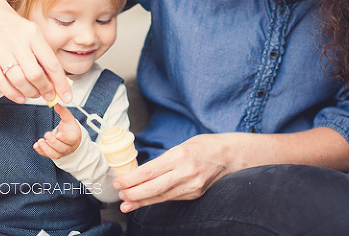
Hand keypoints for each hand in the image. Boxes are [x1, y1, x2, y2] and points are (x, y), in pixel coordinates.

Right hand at [0, 0, 71, 103]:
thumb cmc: (12, 25)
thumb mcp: (32, 32)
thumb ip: (42, 53)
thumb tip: (54, 79)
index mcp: (33, 35)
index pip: (52, 64)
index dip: (61, 84)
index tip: (66, 96)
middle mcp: (18, 43)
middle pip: (36, 75)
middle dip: (45, 90)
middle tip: (49, 96)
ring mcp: (1, 52)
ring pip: (19, 81)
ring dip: (30, 93)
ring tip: (35, 94)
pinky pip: (1, 83)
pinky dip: (12, 94)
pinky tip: (20, 97)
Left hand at [33, 104, 82, 158]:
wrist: (72, 139)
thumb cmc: (71, 129)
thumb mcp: (69, 119)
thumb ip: (63, 112)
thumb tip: (56, 103)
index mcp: (74, 138)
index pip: (70, 140)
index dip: (64, 138)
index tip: (58, 134)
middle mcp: (68, 147)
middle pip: (62, 147)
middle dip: (53, 142)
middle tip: (47, 134)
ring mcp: (61, 152)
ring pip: (54, 154)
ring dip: (46, 149)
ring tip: (40, 141)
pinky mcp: (53, 154)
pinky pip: (47, 155)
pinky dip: (41, 151)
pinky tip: (36, 145)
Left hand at [113, 134, 232, 211]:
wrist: (230, 156)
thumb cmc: (204, 146)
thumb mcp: (182, 146)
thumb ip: (163, 160)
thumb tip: (140, 173)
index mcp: (181, 155)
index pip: (149, 171)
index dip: (131, 179)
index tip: (118, 182)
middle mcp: (186, 172)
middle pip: (153, 188)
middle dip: (133, 193)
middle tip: (120, 194)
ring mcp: (192, 186)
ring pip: (160, 197)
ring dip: (141, 201)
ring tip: (127, 203)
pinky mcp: (195, 194)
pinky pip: (171, 198)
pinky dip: (155, 201)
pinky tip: (145, 202)